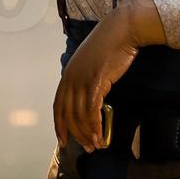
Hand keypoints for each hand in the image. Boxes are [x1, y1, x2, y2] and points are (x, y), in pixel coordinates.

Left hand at [52, 0, 166, 151]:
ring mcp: (82, 79)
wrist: (121, 30)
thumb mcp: (90, 64)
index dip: (59, 125)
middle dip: (75, 134)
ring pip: (79, 115)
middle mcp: (70, 78)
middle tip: (86, 148)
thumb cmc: (110, 46)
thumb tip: (88, 99)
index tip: (63, 140)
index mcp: (67, 74)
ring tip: (95, 146)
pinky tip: (100, 135)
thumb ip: (85, 80)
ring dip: (87, 134)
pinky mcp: (95, 81)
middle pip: (67, 114)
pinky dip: (95, 126)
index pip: (58, 106)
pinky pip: (92, 110)